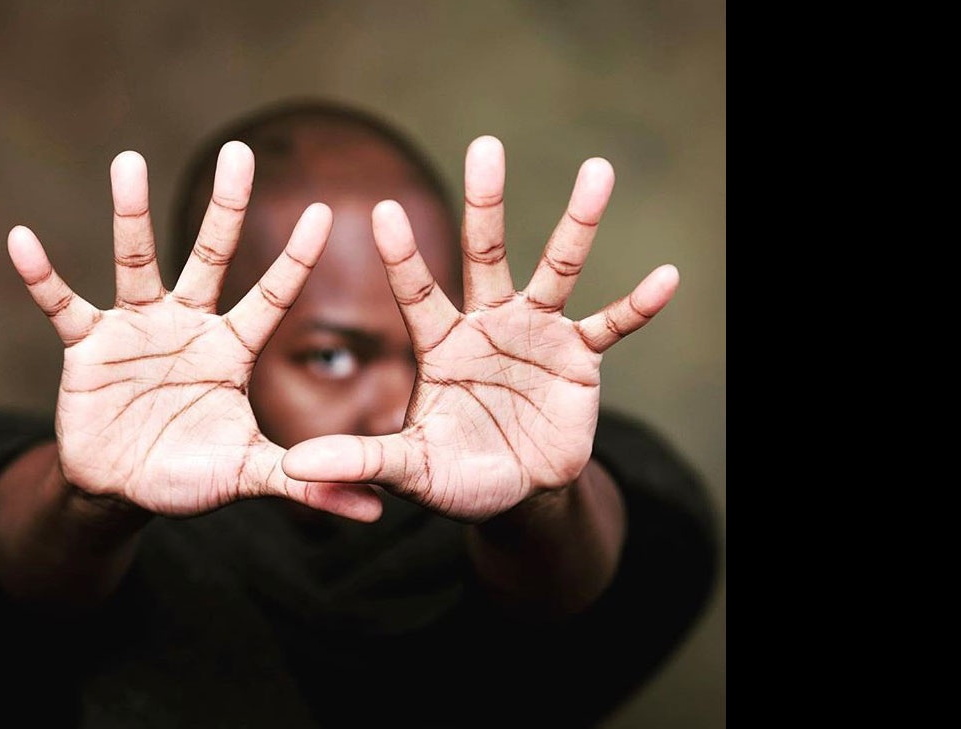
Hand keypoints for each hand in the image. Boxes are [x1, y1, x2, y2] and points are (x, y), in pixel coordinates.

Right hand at [7, 143, 382, 521]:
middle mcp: (188, 326)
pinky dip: (43, 276)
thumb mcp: (246, 474)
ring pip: (136, 262)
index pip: (271, 296)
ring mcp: (137, 329)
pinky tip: (22, 240)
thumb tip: (376, 511)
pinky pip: (63, 304)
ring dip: (130, 214)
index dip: (295, 259)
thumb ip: (303, 483)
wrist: (122, 488)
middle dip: (225, 207)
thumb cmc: (190, 474)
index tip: (326, 212)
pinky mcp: (88, 346)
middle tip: (238, 151)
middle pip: (209, 256)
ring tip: (127, 160)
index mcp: (231, 349)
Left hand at [282, 137, 678, 521]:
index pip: (418, 293)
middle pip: (486, 254)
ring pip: (557, 269)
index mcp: (441, 345)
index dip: (403, 256)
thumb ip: (360, 461)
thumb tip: (294, 470)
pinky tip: (666, 278)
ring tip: (598, 169)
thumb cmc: (455, 475)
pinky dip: (637, 306)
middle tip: (486, 143)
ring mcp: (536, 335)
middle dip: (486, 202)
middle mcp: (487, 325)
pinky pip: (611, 326)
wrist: (516, 493)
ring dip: (578, 223)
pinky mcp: (578, 359)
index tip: (381, 210)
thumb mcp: (409, 471)